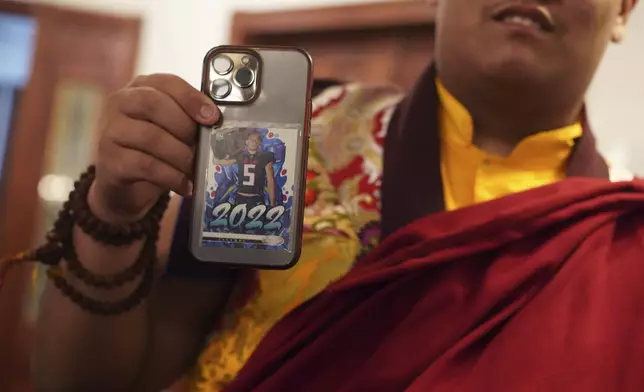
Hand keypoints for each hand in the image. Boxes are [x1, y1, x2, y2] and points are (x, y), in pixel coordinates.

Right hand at [89, 74, 219, 222]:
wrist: (123, 185)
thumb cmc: (154, 150)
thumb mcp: (170, 129)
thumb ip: (189, 120)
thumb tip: (217, 124)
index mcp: (140, 88)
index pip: (167, 82)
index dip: (192, 98)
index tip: (212, 117)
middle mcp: (119, 103)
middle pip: (154, 104)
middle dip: (185, 127)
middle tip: (202, 146)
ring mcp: (110, 131)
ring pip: (151, 137)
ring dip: (181, 156)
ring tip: (196, 169)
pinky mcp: (110, 161)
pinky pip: (146, 165)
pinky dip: (172, 177)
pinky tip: (185, 186)